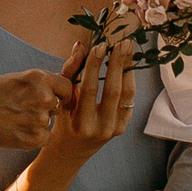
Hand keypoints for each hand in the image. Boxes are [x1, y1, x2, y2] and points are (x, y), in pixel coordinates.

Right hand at [0, 66, 75, 149]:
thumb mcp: (17, 78)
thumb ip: (40, 83)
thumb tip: (60, 88)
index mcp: (39, 78)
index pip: (67, 86)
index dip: (60, 93)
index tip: (52, 96)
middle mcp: (44, 97)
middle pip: (59, 105)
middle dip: (47, 108)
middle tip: (24, 108)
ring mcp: (40, 119)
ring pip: (49, 122)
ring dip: (37, 122)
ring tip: (15, 118)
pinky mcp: (35, 138)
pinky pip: (45, 138)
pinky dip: (34, 136)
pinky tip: (16, 130)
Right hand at [48, 38, 137, 162]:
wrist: (73, 148)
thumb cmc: (63, 120)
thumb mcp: (61, 99)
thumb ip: (70, 72)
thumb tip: (80, 46)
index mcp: (81, 124)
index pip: (90, 89)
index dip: (95, 66)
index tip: (99, 46)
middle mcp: (101, 128)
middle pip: (113, 90)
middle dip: (118, 63)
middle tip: (121, 41)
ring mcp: (115, 128)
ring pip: (127, 94)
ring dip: (128, 68)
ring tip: (128, 47)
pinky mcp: (124, 125)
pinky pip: (129, 98)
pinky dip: (130, 78)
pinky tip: (128, 62)